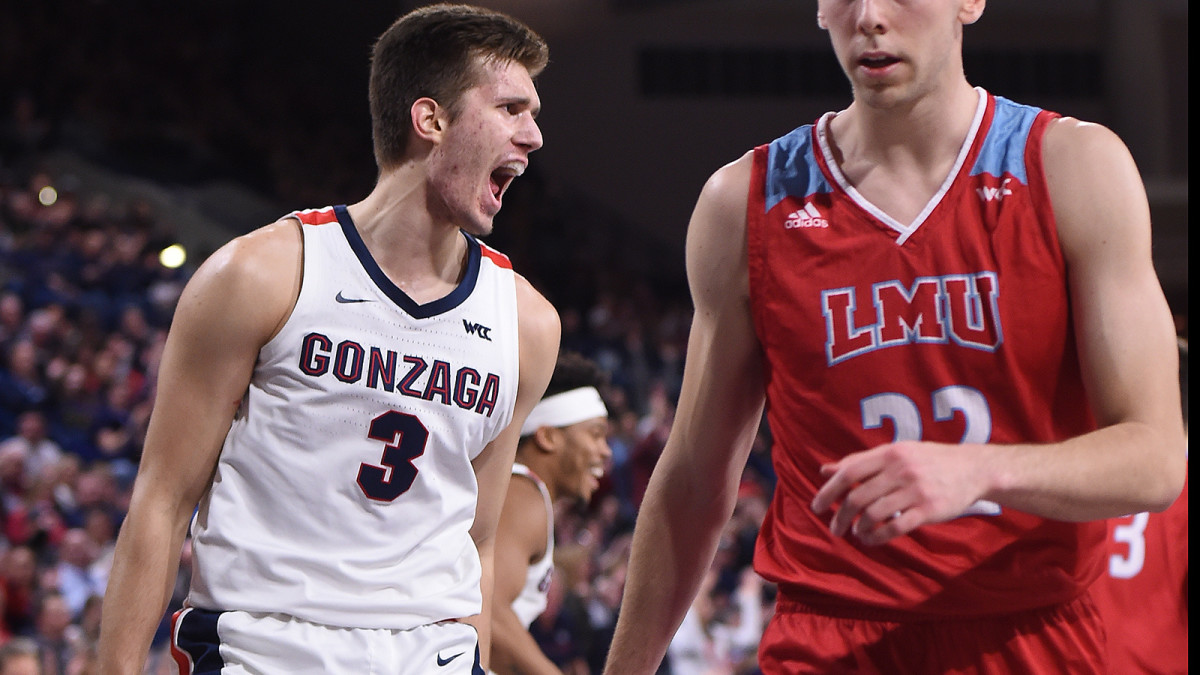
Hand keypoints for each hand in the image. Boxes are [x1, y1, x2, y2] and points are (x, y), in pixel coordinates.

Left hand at [811, 440, 988, 544]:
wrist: (973, 468)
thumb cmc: (926, 460)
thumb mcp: (895, 453)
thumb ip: (860, 461)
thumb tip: (825, 471)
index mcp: (889, 453)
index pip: (849, 472)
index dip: (829, 491)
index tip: (816, 507)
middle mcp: (900, 470)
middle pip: (858, 497)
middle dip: (840, 516)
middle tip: (835, 528)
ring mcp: (915, 490)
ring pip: (874, 514)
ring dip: (859, 529)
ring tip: (855, 534)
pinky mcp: (929, 510)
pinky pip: (895, 527)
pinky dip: (878, 537)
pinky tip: (871, 540)